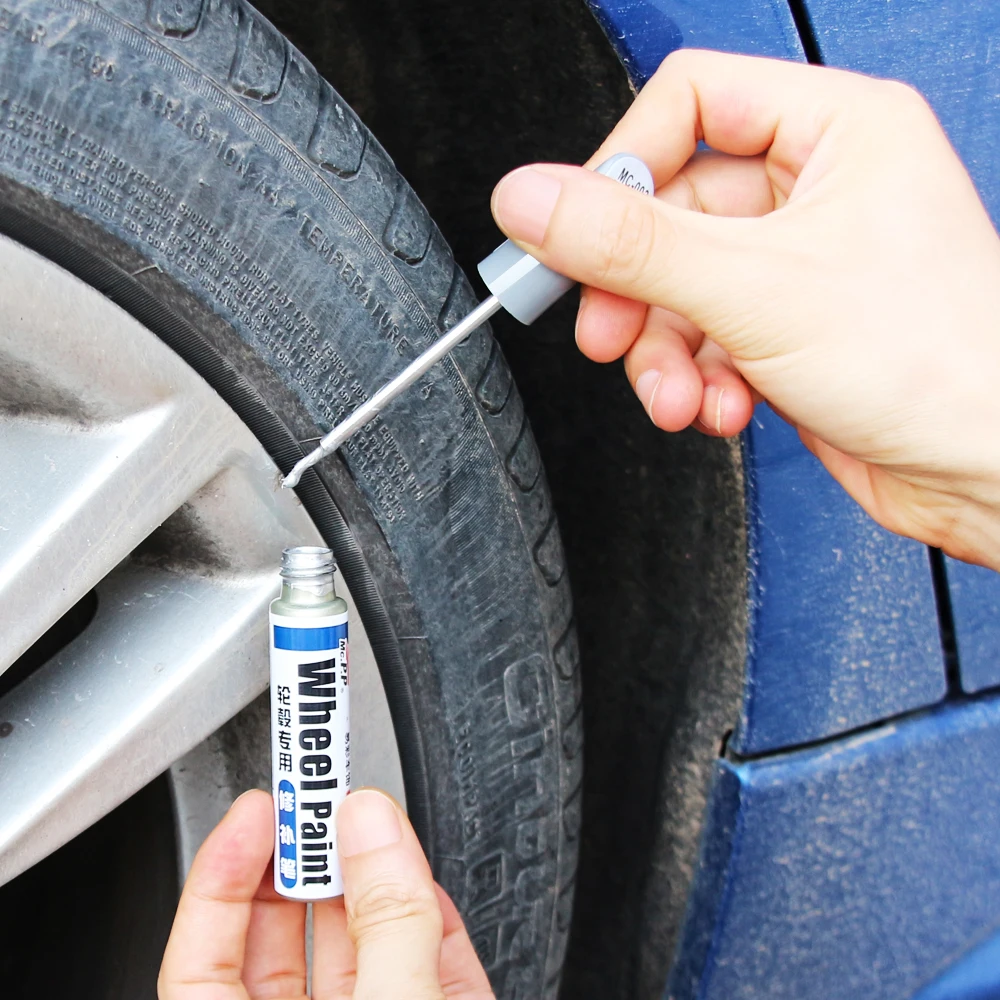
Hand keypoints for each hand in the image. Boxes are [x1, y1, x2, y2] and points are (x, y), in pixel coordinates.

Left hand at [158, 788, 492, 999]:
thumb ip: (387, 923)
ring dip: (375, 882)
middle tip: (322, 802)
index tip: (258, 809)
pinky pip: (423, 974)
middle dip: (310, 864)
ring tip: (377, 824)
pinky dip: (430, 925)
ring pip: (361, 954)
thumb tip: (370, 825)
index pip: (202, 961)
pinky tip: (428, 883)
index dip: (223, 875)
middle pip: (287, 946)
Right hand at [490, 50, 999, 569]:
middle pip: (671, 211)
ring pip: (682, 287)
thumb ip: (629, 241)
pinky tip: (716, 407)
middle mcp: (818, 190)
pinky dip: (697, 379)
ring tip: (676, 394)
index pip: (689, 103)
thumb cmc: (942, 362)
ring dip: (664, 351)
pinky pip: (708, 338)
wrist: (991, 470)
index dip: (623, 164)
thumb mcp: (754, 287)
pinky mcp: (790, 332)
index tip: (577, 229)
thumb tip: (533, 200)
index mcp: (836, 131)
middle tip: (608, 332)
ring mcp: (802, 266)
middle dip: (636, 289)